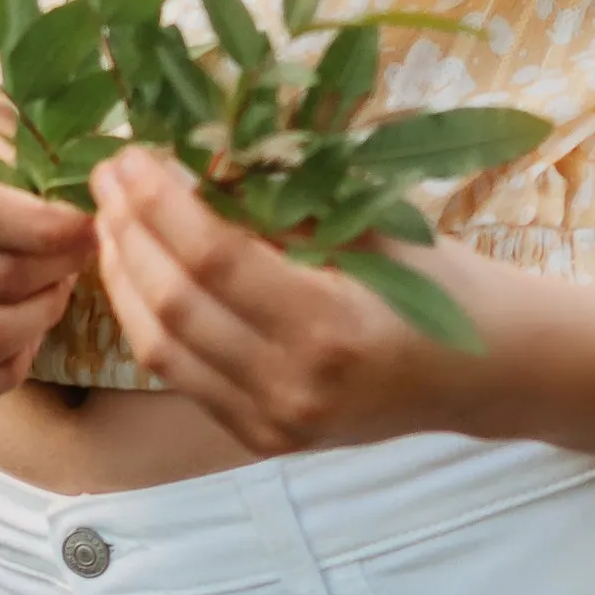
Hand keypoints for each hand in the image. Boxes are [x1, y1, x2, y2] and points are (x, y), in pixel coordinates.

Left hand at [92, 147, 499, 454]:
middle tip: (107, 175)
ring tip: (108, 218)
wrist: (486, 372)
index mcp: (331, 325)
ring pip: (160, 349)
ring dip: (123, 277)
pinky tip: (137, 273)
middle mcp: (295, 386)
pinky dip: (148, 320)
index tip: (132, 155)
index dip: (160, 203)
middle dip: (127, 231)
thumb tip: (193, 155)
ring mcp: (275, 422)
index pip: (214, 258)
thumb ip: (285, 200)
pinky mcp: (263, 438)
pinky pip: (181, 376)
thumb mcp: (372, 224)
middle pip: (174, 304)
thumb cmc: (438, 280)